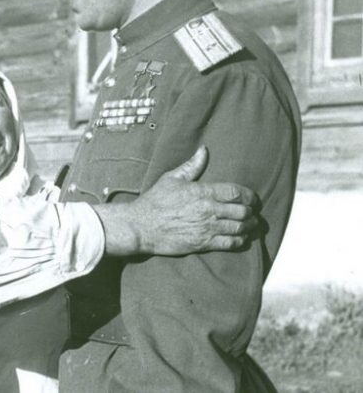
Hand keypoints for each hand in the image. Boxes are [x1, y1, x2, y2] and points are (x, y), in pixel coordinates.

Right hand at [93, 146, 257, 255]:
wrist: (141, 226)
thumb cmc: (155, 201)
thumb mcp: (171, 178)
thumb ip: (191, 166)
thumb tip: (203, 150)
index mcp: (202, 192)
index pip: (236, 193)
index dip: (249, 196)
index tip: (252, 198)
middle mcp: (208, 210)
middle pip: (242, 211)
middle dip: (251, 212)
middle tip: (253, 213)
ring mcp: (207, 228)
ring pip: (239, 228)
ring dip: (249, 227)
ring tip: (250, 225)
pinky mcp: (203, 243)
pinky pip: (230, 243)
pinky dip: (240, 241)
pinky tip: (241, 238)